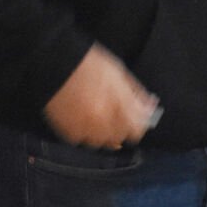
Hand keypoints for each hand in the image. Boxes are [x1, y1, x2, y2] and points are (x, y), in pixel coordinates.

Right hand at [43, 43, 157, 148]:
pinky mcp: (69, 133)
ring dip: (104, 133)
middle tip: (114, 114)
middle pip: (121, 137)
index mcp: (119, 104)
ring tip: (97, 115)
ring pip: (103, 142)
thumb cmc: (89, 65)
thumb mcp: (119, 73)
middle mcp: (104, 120)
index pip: (137, 129)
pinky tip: (82, 117)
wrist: (55, 64)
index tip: (136, 119)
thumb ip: (136, 94)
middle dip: (121, 128)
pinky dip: (86, 133)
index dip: (138, 124)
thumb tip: (150, 107)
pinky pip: (84, 140)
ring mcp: (86, 128)